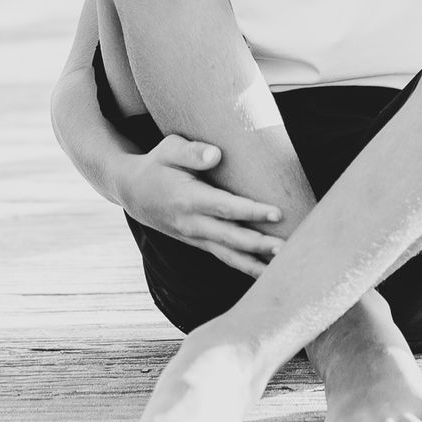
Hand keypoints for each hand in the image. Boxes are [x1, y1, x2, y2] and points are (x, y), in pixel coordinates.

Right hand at [116, 135, 284, 277]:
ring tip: (284, 267)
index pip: (224, 207)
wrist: (133, 193)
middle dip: (260, 245)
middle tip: (288, 249)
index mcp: (187, 199)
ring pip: (229, 255)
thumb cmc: (157, 165)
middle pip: (231, 238)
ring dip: (256, 264)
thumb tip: (216, 154)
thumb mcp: (168, 149)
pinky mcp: (200, 243)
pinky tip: (267, 272)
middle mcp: (192, 223)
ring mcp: (196, 237)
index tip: (277, 212)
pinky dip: (246, 266)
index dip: (251, 211)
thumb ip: (191, 151)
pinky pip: (226, 257)